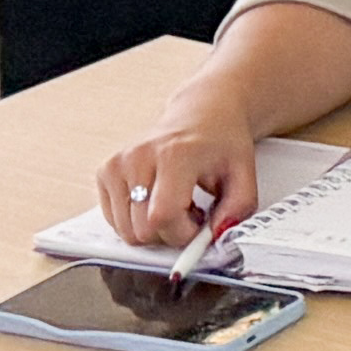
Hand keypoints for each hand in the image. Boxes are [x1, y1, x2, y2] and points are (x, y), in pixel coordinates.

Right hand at [91, 102, 265, 258]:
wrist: (201, 114)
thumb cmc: (221, 143)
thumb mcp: (245, 174)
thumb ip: (237, 209)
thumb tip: (215, 236)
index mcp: (174, 154)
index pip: (162, 217)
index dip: (183, 234)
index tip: (201, 224)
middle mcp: (139, 156)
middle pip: (141, 230)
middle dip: (170, 233)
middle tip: (191, 213)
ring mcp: (117, 163)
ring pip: (126, 231)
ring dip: (153, 229)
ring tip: (175, 204)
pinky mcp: (105, 171)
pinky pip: (115, 221)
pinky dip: (137, 221)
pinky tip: (156, 201)